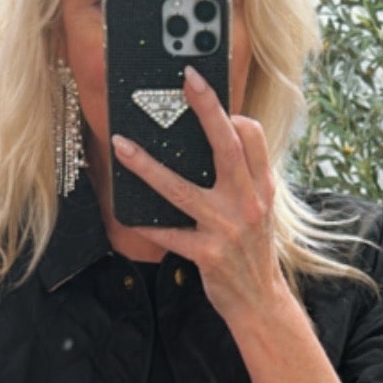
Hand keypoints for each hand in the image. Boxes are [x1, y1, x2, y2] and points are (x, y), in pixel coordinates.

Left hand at [111, 65, 287, 330]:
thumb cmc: (252, 252)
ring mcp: (227, 228)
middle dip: (206, 109)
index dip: (232, 114)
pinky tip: (125, 214)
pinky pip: (168, 234)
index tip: (208, 98)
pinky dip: (145, 224)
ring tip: (121, 146)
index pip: (253, 137)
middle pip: (225, 146)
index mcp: (261, 188)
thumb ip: (242, 180)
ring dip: (147, 166)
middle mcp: (247, 202)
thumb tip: (209, 148)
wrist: (260, 302)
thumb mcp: (258, 211)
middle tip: (187, 80)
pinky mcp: (207, 254)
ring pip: (181, 189)